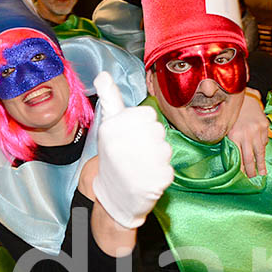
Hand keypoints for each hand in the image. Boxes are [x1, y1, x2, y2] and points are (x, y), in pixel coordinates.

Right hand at [92, 72, 173, 228]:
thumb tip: (103, 74)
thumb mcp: (107, 125)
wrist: (112, 198)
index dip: (143, 126)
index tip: (131, 137)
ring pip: (165, 149)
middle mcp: (125, 142)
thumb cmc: (112, 158)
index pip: (148, 114)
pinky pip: (168, 169)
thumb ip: (110, 98)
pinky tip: (146, 179)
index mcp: (114, 125)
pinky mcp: (156, 181)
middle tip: (136, 154)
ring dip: (156, 158)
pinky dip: (160, 175)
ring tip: (140, 167)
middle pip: (158, 131)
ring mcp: (141, 163)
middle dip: (151, 141)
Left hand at [227, 88, 267, 177]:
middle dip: (251, 170)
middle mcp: (246, 134)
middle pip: (250, 158)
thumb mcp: (228, 129)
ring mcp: (257, 131)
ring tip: (262, 173)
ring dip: (261, 164)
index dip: (241, 169)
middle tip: (253, 179)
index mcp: (234, 136)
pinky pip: (264, 141)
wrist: (245, 99)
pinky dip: (262, 148)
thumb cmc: (233, 116)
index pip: (239, 158)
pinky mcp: (264, 127)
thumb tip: (235, 161)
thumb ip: (231, 143)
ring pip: (260, 152)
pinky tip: (261, 154)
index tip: (242, 178)